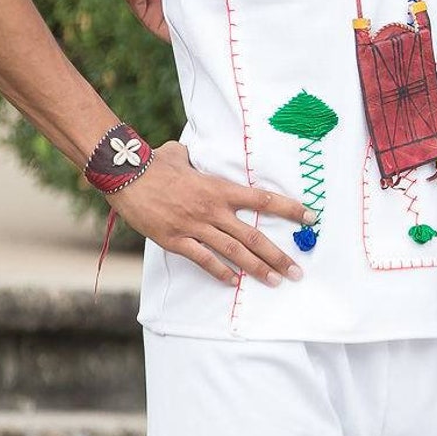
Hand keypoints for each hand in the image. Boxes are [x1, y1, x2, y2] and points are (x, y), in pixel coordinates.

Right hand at [116, 141, 310, 286]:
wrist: (125, 175)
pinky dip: (220, 272)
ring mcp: (195, 226)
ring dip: (257, 269)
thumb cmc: (153, 163)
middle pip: (254, 236)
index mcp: (220, 188)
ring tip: (276, 281)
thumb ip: (193, 159)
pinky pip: (203, 259)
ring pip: (234, 252)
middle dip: (279, 255)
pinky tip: (234, 282)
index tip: (311, 217)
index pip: (263, 200)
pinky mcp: (176, 240)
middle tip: (297, 271)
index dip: (289, 209)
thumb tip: (190, 153)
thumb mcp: (180, 155)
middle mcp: (213, 210)